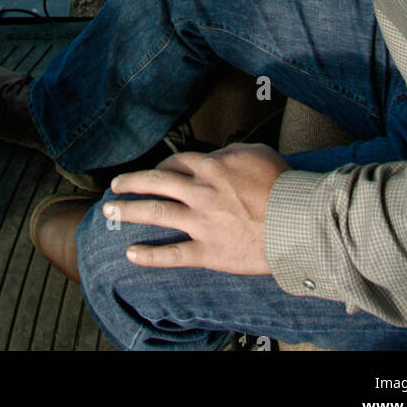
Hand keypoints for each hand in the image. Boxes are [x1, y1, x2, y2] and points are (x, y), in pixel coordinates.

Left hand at [106, 143, 289, 273]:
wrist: (296, 221)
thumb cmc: (282, 185)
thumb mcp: (256, 152)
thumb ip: (232, 152)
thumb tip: (220, 155)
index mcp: (211, 167)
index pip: (177, 162)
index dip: (163, 165)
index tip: (155, 170)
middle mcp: (200, 192)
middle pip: (157, 183)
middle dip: (132, 183)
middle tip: (114, 186)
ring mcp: (202, 223)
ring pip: (157, 213)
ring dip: (130, 212)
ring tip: (110, 212)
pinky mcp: (209, 252)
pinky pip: (173, 254)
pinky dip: (150, 255)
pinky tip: (132, 253)